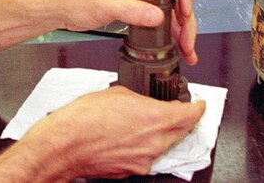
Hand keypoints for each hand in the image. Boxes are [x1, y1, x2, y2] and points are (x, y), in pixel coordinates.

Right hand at [17, 85, 206, 179]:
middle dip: (179, 120)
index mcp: (157, 119)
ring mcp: (144, 160)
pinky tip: (124, 136)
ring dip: (157, 133)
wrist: (64, 145)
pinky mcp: (130, 171)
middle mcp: (155, 143)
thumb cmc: (85, 119)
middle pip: (180, 131)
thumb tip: (141, 102)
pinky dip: (140, 146)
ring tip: (138, 122)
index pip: (191, 115)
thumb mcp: (117, 93)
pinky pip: (144, 156)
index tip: (198, 104)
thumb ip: (138, 99)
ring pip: (162, 144)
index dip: (197, 107)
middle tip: (174, 110)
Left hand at [44, 0, 198, 64]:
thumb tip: (157, 16)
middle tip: (188, 37)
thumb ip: (132, 10)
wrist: (61, 7)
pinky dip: (172, 28)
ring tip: (187, 48)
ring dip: (182, 26)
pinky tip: (177, 43)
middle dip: (186, 16)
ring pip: (173, 3)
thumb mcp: (104, 5)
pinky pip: (163, 11)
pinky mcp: (138, 0)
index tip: (185, 10)